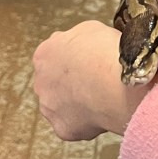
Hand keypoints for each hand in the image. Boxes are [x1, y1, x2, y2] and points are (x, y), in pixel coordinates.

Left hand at [33, 20, 155, 139]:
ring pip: (62, 106)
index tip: (90, 59)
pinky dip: (87, 120)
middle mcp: (41, 82)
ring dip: (77, 102)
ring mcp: (49, 108)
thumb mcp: (91, 28)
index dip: (75, 57)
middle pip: (55, 82)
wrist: (116, 83)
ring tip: (102, 96)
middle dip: (72, 82)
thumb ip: (76, 38)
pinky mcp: (62, 129)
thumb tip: (80, 45)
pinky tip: (103, 111)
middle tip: (96, 79)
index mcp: (44, 55)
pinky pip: (75, 125)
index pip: (55, 55)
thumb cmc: (106, 53)